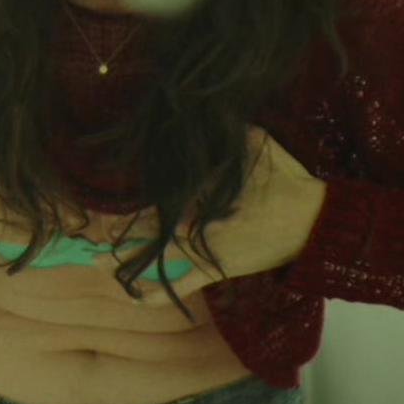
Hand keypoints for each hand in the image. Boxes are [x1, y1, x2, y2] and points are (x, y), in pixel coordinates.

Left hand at [94, 125, 326, 304]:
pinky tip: (133, 298)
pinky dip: (158, 292)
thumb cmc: (286, 180)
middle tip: (87, 232)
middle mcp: (197, 219)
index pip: (154, 192)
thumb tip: (210, 106)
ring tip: (95, 261)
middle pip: (146, 224)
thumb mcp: (258, 143)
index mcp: (201, 189)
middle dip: (115, 228)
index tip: (96, 200)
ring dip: (125, 259)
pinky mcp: (217, 268)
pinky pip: (182, 283)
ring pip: (156, 255)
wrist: (317, 222)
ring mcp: (204, 247)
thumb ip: (229, 130)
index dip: (124, 199)